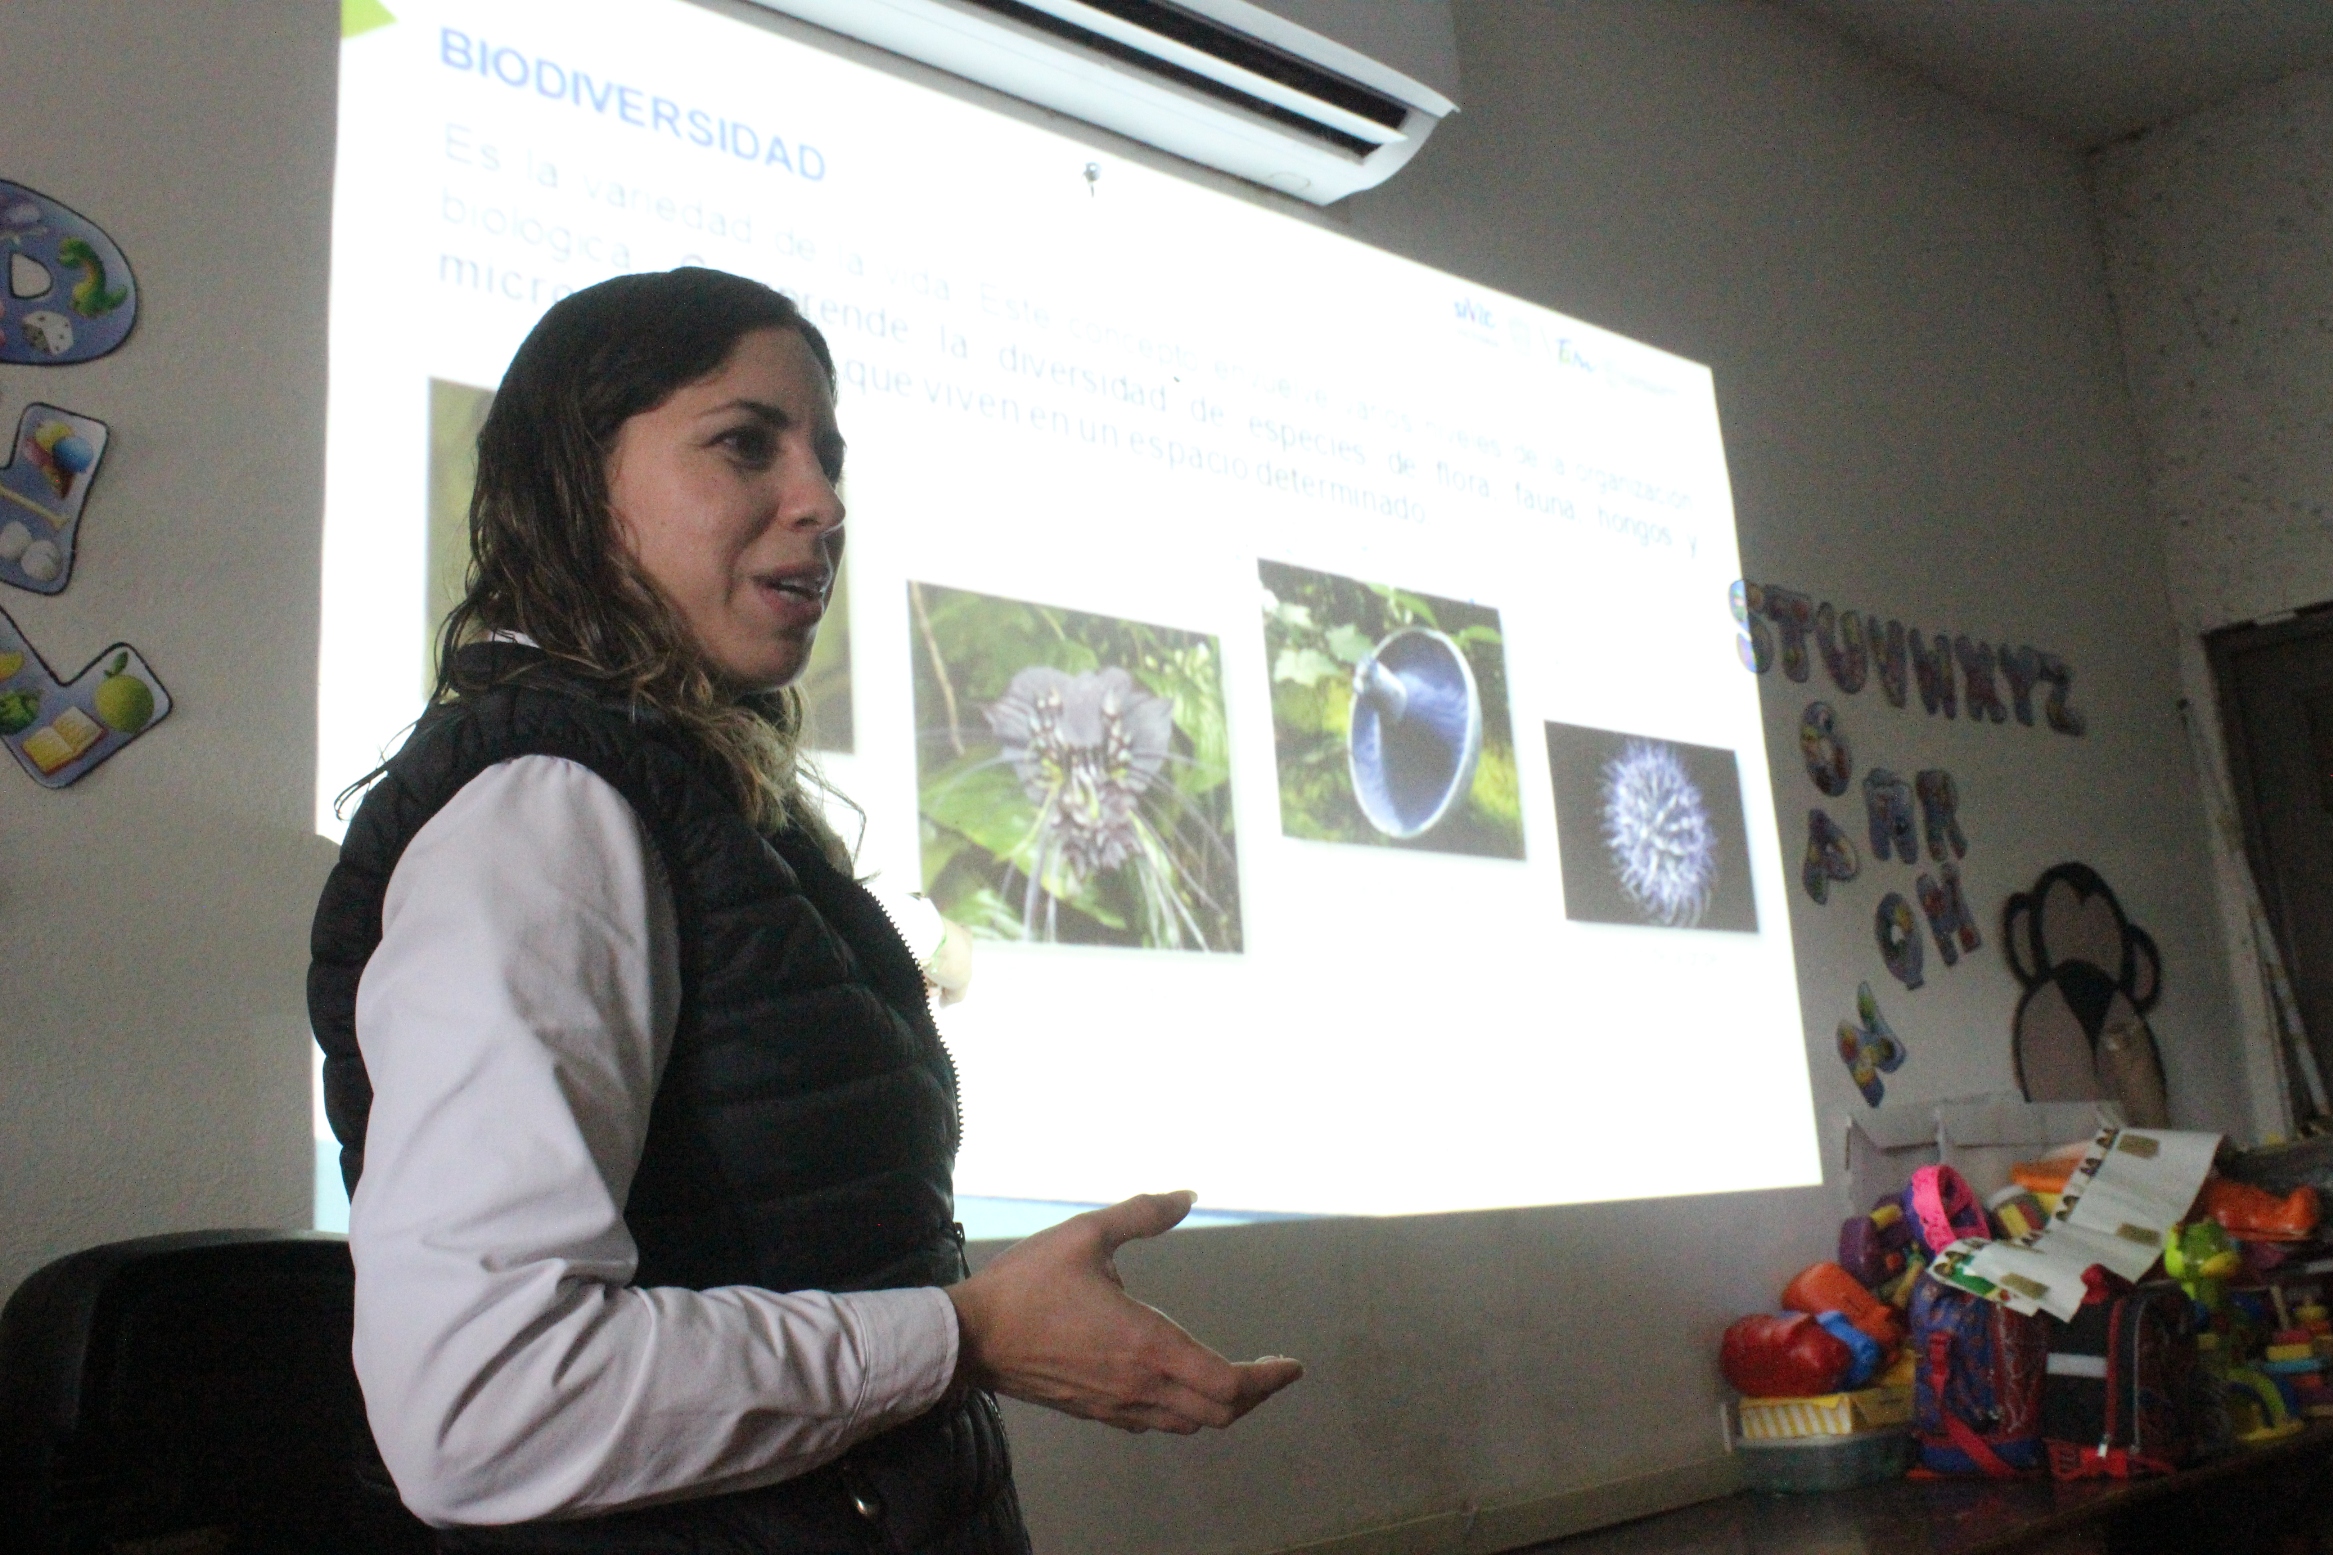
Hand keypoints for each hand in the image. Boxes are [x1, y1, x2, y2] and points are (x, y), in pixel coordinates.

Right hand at [945, 1191, 1303, 1433]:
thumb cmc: (1026, 1286)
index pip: (1229, 1383)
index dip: (1269, 1379)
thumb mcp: (1086, 1234)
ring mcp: (1117, 1405)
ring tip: (1237, 1380)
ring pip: (1189, 1424)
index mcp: (1148, 1345)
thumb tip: (1188, 1194)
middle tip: (1272, 1371)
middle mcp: (1140, 1385)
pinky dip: (1185, 1411)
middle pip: (1219, 1413)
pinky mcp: (1095, 1410)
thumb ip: (1142, 1214)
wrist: (971, 1337)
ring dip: (1221, 1406)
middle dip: (1255, 1394)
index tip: (1290, 1365)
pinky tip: (1180, 1385)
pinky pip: (1156, 1424)